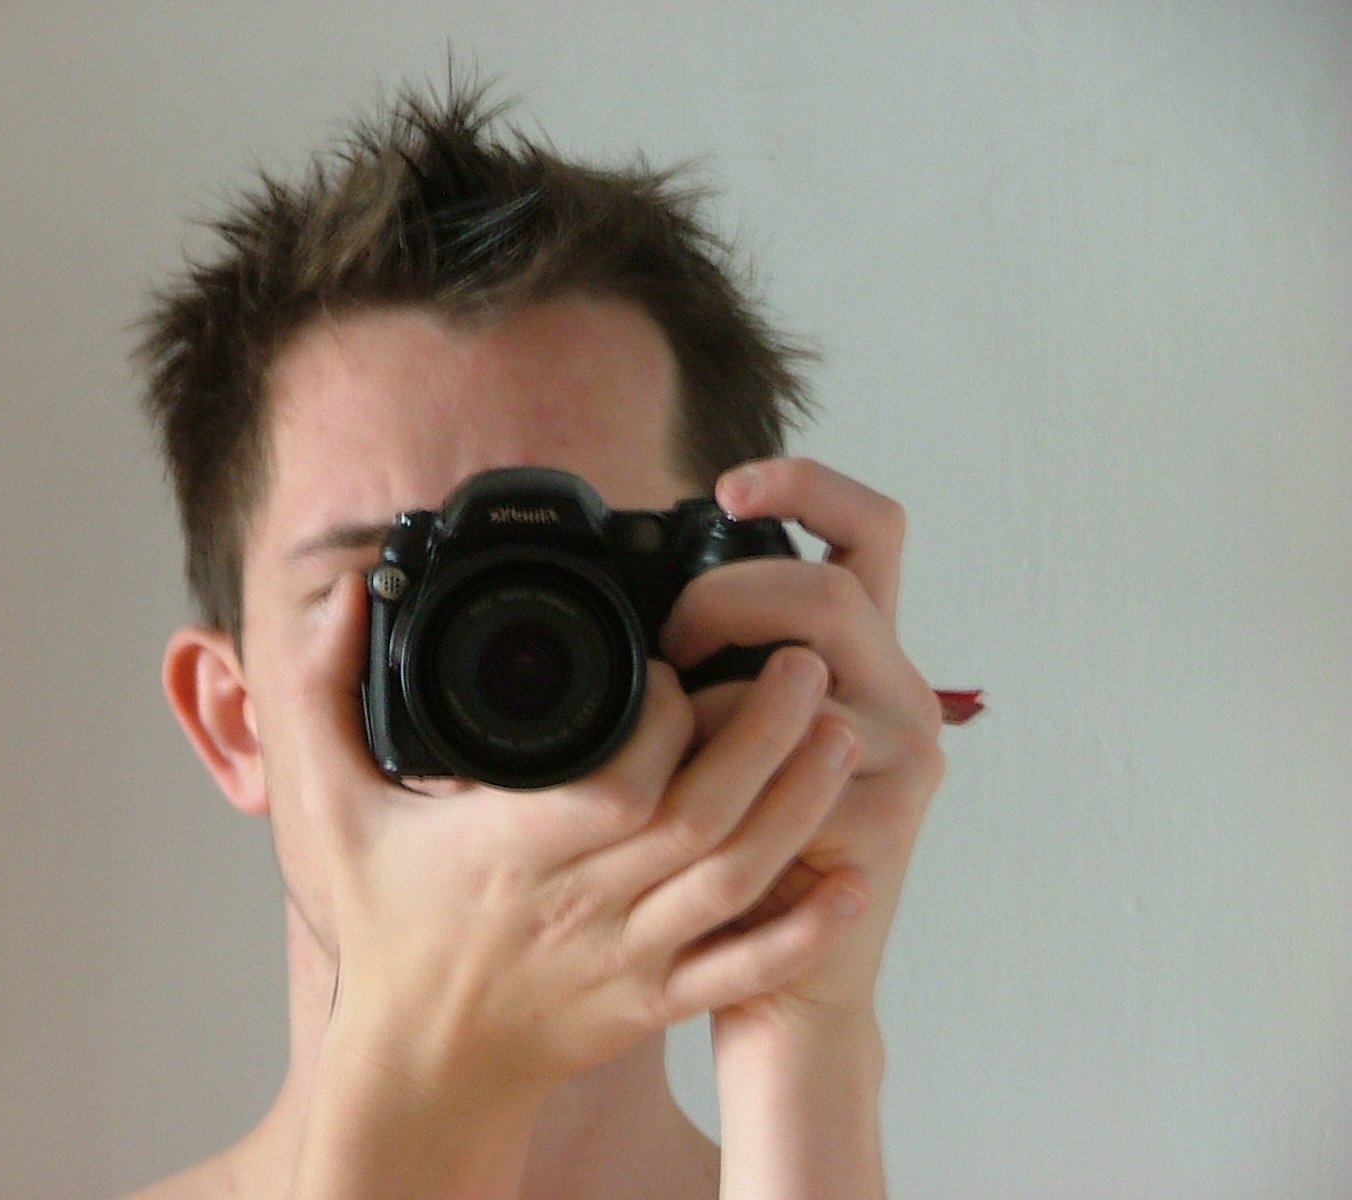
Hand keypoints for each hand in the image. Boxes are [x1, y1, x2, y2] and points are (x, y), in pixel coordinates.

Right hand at [289, 568, 866, 1109]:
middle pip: (701, 817)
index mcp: (516, 848)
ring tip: (843, 736)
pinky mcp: (658, 1001)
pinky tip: (851, 885)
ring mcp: (630, 957)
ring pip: (736, 881)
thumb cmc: (389, 929)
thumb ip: (327, 700)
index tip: (677, 663)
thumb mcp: (334, 809)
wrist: (422, 1065)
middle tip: (807, 661)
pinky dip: (802, 930)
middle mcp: (585, 902)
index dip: (665, 716)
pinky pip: (743, 970)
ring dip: (799, 808)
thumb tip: (340, 603)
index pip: (617, 777)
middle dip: (767, 735)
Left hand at [660, 456, 947, 1030]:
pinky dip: (722, 768)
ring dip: (715, 694)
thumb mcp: (729, 732)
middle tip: (671, 646)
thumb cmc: (735, 846)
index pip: (869, 531)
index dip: (809, 486)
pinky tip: (690, 799)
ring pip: (804, 670)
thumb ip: (716, 665)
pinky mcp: (887, 817)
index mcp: (861, 653)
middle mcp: (898, 690)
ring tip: (671, 732)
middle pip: (831, 589)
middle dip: (728, 599)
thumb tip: (634, 610)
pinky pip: (790, 760)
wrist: (777, 976)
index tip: (730, 486)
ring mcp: (902, 753)